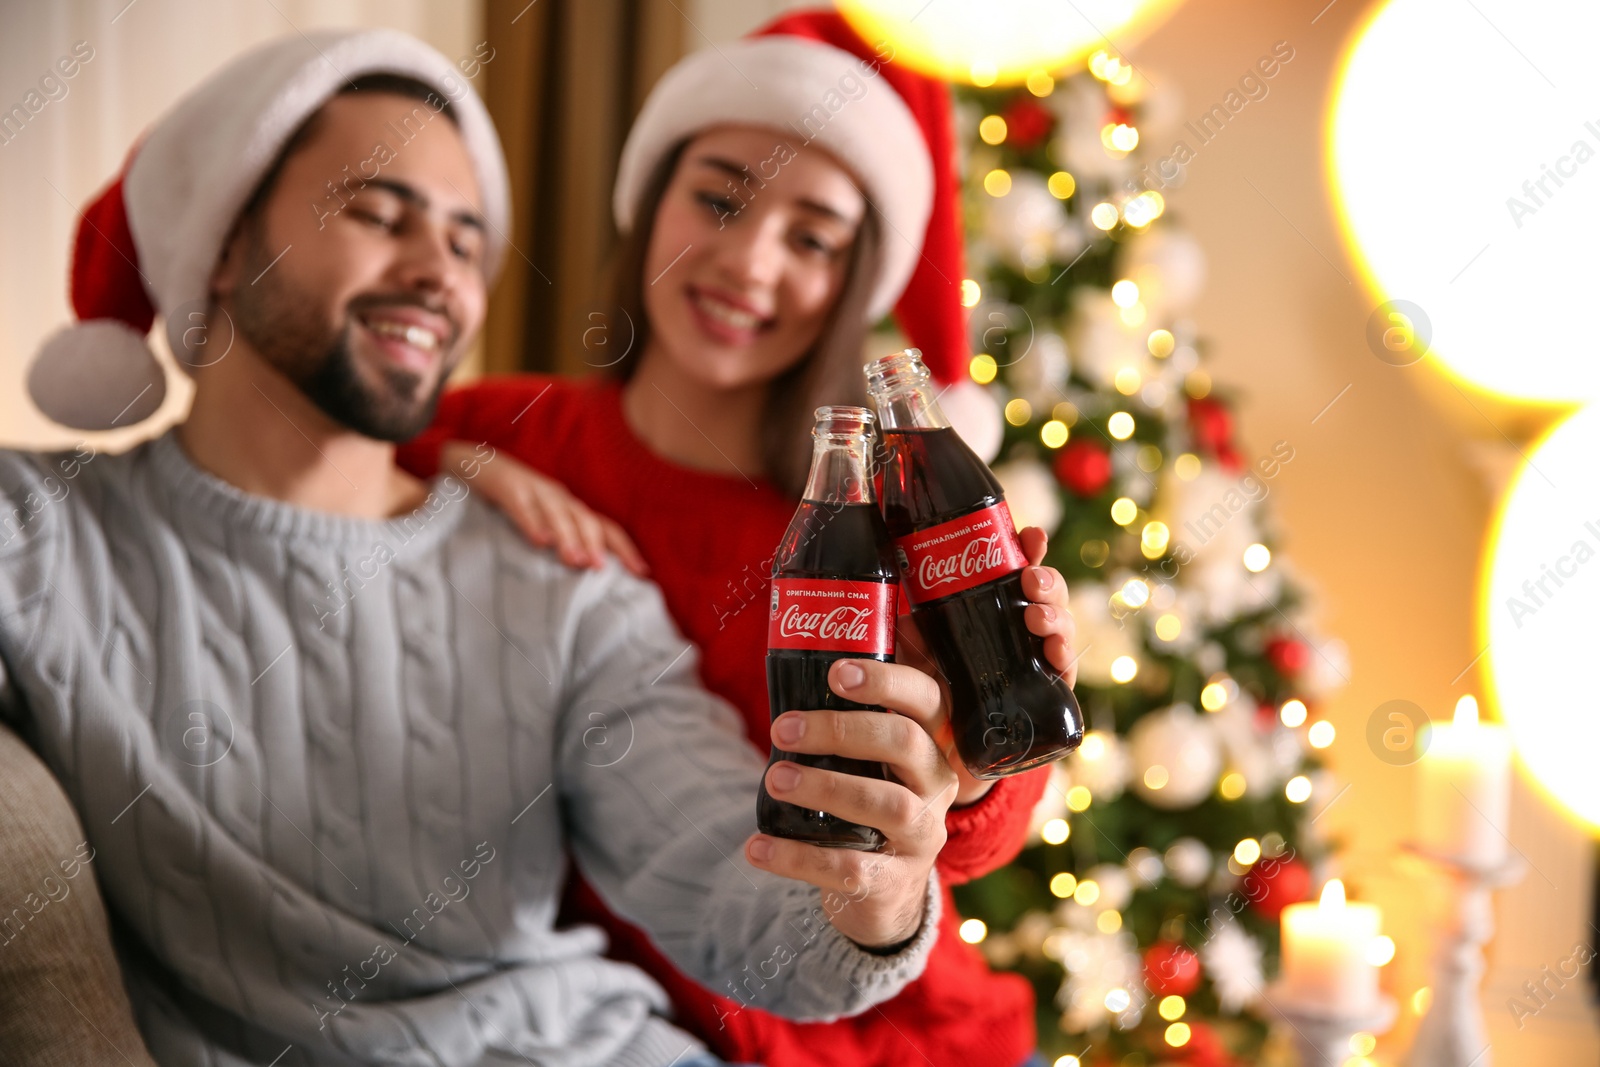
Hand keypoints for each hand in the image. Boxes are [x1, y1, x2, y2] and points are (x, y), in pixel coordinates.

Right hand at [440, 440, 648, 575]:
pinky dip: (532, 522)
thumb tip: (584, 576)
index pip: (606, 527)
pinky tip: (539, 541)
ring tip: (577, 562)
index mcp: (570, 508)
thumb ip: (561, 543)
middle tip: (602, 570)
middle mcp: (559, 498)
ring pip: (557, 514)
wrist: (476, 462)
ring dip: (569, 537)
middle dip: (596, 545)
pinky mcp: (509, 487)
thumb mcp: (542, 521)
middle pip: (585, 520)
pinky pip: (522, 506)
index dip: (625, 548)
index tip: (642, 572)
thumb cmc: (516, 500)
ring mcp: (535, 491)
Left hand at [745, 658, 957, 949]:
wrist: (884, 893)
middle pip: (904, 742)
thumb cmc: (865, 809)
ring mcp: (921, 836)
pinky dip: (796, 857)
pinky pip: (848, 868)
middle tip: (783, 729)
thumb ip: (846, 731)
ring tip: (775, 780)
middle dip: (840, 729)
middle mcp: (936, 786)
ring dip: (824, 787)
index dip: (887, 682)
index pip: (926, 700)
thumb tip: (785, 680)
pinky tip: (757, 847)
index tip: (836, 673)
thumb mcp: (870, 767)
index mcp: (928, 746)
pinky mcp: (894, 882)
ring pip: (885, 804)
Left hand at [894, 526, 1077, 805]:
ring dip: (1055, 617)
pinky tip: (1055, 655)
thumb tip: (872, 588)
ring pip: (1057, 629)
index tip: (1030, 536)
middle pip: (1044, 596)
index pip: (1015, 570)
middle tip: (1030, 580)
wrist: (932, 759)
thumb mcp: (908, 652)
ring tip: (1037, 617)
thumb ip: (899, 626)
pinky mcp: (1040, 702)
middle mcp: (1016, 632)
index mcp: (988, 609)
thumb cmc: (919, 693)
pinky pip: (1061, 679)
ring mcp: (1032, 665)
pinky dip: (1065, 662)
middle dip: (1046, 581)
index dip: (1028, 548)